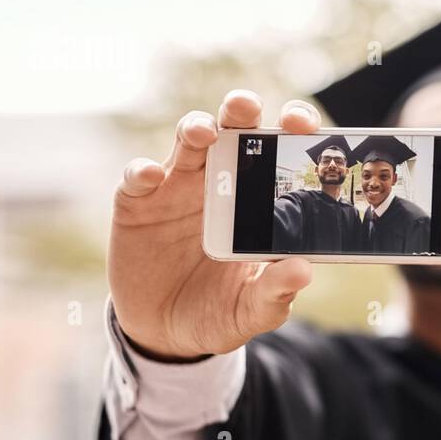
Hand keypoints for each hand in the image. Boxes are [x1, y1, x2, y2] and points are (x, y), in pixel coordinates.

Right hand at [108, 90, 319, 359]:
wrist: (165, 334)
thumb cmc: (218, 310)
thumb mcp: (250, 310)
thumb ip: (276, 291)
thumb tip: (303, 270)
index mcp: (258, 197)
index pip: (279, 150)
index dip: (290, 129)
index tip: (304, 124)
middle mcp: (220, 180)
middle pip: (232, 128)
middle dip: (240, 109)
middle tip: (247, 105)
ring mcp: (177, 187)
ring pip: (186, 142)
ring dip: (194, 128)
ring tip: (205, 133)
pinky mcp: (137, 203)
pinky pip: (137, 177)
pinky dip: (142, 171)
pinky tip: (153, 176)